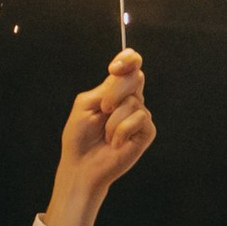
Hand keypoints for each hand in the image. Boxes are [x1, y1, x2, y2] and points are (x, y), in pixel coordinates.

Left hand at [43, 51, 155, 225]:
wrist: (81, 166)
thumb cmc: (80, 137)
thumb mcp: (86, 104)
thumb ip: (106, 87)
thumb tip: (126, 76)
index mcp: (115, 90)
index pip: (131, 64)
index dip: (128, 59)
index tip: (114, 68)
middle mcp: (131, 100)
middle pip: (135, 77)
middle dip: (115, 92)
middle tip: (102, 109)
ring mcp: (140, 116)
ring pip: (133, 102)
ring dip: (112, 120)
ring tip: (105, 135)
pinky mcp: (147, 132)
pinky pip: (139, 119)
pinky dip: (121, 131)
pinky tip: (115, 144)